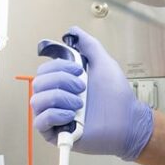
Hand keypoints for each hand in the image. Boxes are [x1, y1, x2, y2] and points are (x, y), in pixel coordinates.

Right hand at [31, 26, 153, 159]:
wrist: (128, 121)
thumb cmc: (117, 97)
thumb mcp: (104, 63)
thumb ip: (89, 45)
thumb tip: (73, 31)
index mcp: (64, 82)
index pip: (44, 70)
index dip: (59, 67)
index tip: (79, 70)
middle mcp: (57, 98)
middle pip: (38, 83)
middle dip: (61, 81)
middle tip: (82, 87)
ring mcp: (55, 116)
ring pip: (37, 101)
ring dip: (60, 98)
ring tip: (79, 104)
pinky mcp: (56, 133)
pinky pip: (40, 122)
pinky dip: (54, 115)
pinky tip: (71, 115)